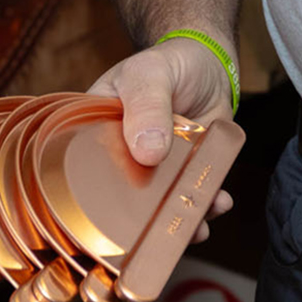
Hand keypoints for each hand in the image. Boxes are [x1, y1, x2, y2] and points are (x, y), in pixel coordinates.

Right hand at [89, 36, 235, 242]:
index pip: (85, 178)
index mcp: (96, 137)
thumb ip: (147, 106)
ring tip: (194, 227)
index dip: (94, 206)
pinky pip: (192, 193)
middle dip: (141, 227)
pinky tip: (217, 201)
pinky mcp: (187, 171)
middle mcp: (122, 160)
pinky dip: (206, 202)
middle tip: (156, 240)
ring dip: (178, 219)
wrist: (208, 62)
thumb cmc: (168, 63)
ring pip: (161, 205)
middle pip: (124, 202)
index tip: (110, 228)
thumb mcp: (150, 74)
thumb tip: (147, 152)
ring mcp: (157, 169)